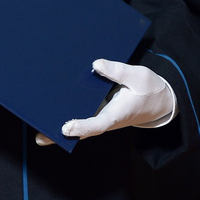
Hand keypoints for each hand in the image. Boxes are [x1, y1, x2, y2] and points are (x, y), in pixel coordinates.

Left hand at [36, 58, 174, 145]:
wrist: (162, 101)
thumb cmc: (150, 89)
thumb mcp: (138, 75)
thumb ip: (117, 70)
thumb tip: (95, 64)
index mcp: (118, 114)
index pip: (98, 124)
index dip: (82, 127)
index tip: (66, 128)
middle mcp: (107, 119)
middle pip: (83, 130)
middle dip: (62, 134)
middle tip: (40, 135)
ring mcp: (103, 117)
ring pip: (81, 125)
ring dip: (62, 126)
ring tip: (38, 123)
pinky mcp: (102, 111)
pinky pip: (85, 115)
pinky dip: (70, 113)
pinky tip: (53, 108)